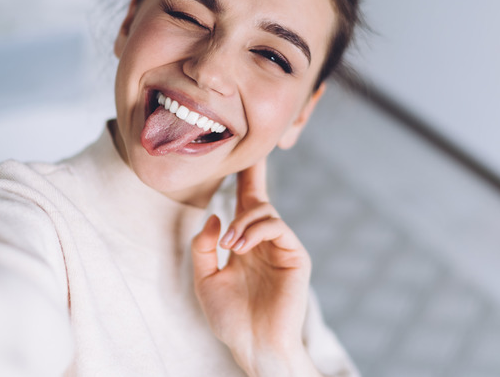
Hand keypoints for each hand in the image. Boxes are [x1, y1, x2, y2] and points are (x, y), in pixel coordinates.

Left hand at [191, 159, 318, 375]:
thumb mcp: (205, 280)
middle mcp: (263, 242)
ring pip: (265, 211)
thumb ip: (204, 247)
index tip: (240, 153)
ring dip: (242, 221)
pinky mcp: (295, 256)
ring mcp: (281, 248)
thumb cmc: (231, 319)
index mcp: (243, 245)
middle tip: (250, 152)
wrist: (254, 347)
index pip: (242, 205)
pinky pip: (276, 227)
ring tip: (229, 245)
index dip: (242, 179)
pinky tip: (240, 246)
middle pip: (258, 197)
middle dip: (252, 174)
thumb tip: (215, 216)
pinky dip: (255, 230)